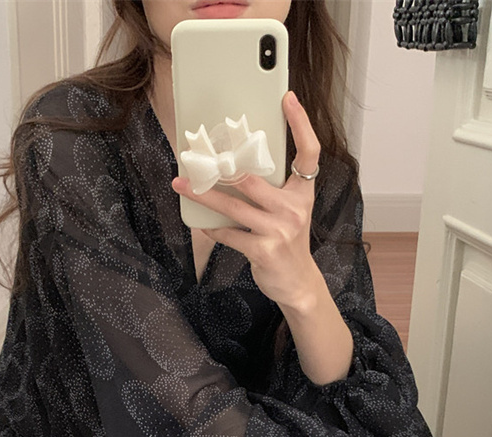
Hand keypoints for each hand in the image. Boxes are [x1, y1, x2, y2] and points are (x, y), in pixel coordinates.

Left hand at [171, 91, 321, 308]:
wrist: (298, 283)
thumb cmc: (289, 244)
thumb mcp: (290, 213)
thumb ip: (272, 192)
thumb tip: (234, 171)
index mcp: (302, 194)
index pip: (308, 152)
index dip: (301, 123)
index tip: (288, 99)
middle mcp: (293, 209)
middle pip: (252, 179)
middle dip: (220, 169)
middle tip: (197, 158)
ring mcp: (279, 230)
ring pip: (233, 206)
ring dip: (204, 196)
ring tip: (183, 185)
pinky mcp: (263, 250)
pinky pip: (229, 234)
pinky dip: (214, 229)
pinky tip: (205, 225)